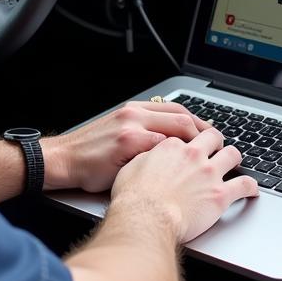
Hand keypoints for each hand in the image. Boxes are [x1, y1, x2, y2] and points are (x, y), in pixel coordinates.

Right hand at [42, 100, 213, 193]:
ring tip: (207, 161)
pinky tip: (185, 171)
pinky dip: (175, 158)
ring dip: (194, 146)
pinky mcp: (127, 143)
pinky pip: (160, 147)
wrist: (63, 160)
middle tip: (218, 148)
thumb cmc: (89, 154)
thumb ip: (141, 133)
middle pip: (181, 117)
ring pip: (175, 129)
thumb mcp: (118, 135)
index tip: (211, 135)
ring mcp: (131, 127)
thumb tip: (170, 143)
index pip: (176, 110)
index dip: (198, 123)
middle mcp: (134, 114)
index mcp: (134, 110)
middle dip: (204, 133)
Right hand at [110, 127, 258, 242]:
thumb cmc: (134, 198)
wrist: (146, 218)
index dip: (190, 140)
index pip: (186, 135)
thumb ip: (146, 158)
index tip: (191, 145)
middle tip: (217, 147)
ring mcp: (209, 174)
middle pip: (213, 137)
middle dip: (216, 141)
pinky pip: (244, 185)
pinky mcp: (220, 195)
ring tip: (236, 162)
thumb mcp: (132, 168)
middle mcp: (193, 155)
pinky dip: (251, 187)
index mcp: (172, 146)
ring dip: (235, 157)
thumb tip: (149, 157)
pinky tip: (252, 189)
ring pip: (233, 154)